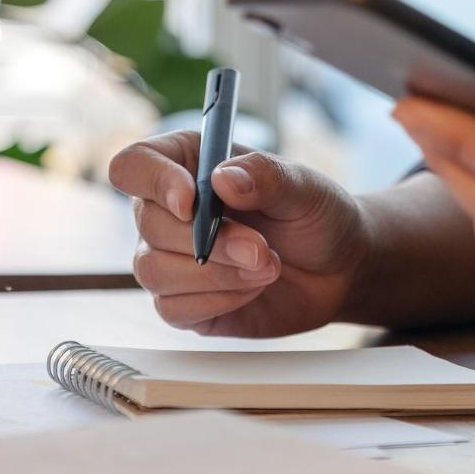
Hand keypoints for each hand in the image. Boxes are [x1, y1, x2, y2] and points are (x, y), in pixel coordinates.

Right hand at [109, 134, 371, 337]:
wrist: (339, 270)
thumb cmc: (316, 217)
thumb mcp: (305, 188)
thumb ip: (266, 176)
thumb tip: (223, 179)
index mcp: (188, 164)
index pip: (135, 165)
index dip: (155, 182)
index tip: (192, 202)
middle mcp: (169, 210)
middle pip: (148, 223)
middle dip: (210, 241)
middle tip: (262, 249)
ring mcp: (172, 258)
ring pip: (155, 271)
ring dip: (217, 275)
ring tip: (267, 268)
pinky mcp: (183, 302)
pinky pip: (171, 309)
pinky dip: (218, 301)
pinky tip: (252, 289)